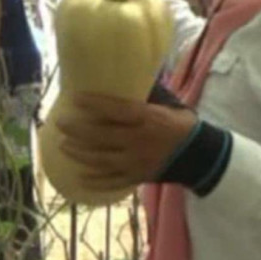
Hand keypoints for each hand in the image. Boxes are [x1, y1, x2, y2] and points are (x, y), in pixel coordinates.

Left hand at [55, 93, 196, 189]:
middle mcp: (138, 141)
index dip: (93, 104)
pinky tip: (79, 176)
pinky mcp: (137, 178)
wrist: (199, 155)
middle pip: (102, 136)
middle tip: (61, 123)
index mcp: (146, 119)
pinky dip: (95, 180)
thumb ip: (147, 96)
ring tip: (63, 145)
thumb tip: (129, 78)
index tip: (75, 98)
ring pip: (102, 160)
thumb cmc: (181, 125)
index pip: (115, 110)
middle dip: (78, 130)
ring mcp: (136, 162)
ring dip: (80, 153)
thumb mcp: (167, 105)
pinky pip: (112, 181)